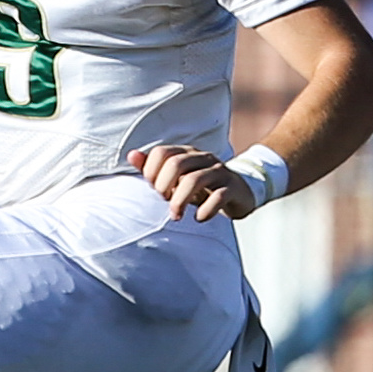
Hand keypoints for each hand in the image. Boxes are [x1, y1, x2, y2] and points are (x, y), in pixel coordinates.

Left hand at [130, 144, 256, 221]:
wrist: (240, 193)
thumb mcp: (178, 177)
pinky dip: (206, 210)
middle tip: (164, 202)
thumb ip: (154, 167)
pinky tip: (200, 218)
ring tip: (176, 216)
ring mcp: (220, 172)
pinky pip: (218, 196)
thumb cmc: (203, 187)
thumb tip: (132, 155)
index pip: (162, 152)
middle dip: (164, 186)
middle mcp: (203, 158)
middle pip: (176, 164)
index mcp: (187, 153)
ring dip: (180, 201)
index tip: (153, 190)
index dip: (152, 172)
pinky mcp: (233, 188)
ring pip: (195, 180)